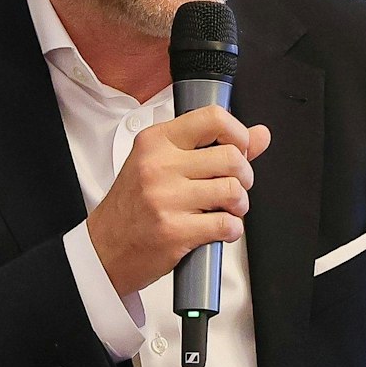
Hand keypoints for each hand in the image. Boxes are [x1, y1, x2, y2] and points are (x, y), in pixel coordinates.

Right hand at [86, 106, 271, 296]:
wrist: (105, 248)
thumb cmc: (133, 206)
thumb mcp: (162, 164)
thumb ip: (212, 147)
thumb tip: (260, 135)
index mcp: (156, 141)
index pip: (213, 118)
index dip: (238, 134)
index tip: (239, 149)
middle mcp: (159, 166)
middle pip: (232, 157)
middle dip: (244, 176)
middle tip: (234, 186)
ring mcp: (166, 199)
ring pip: (233, 191)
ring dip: (239, 205)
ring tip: (226, 209)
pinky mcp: (175, 231)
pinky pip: (227, 225)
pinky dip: (232, 230)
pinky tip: (219, 229)